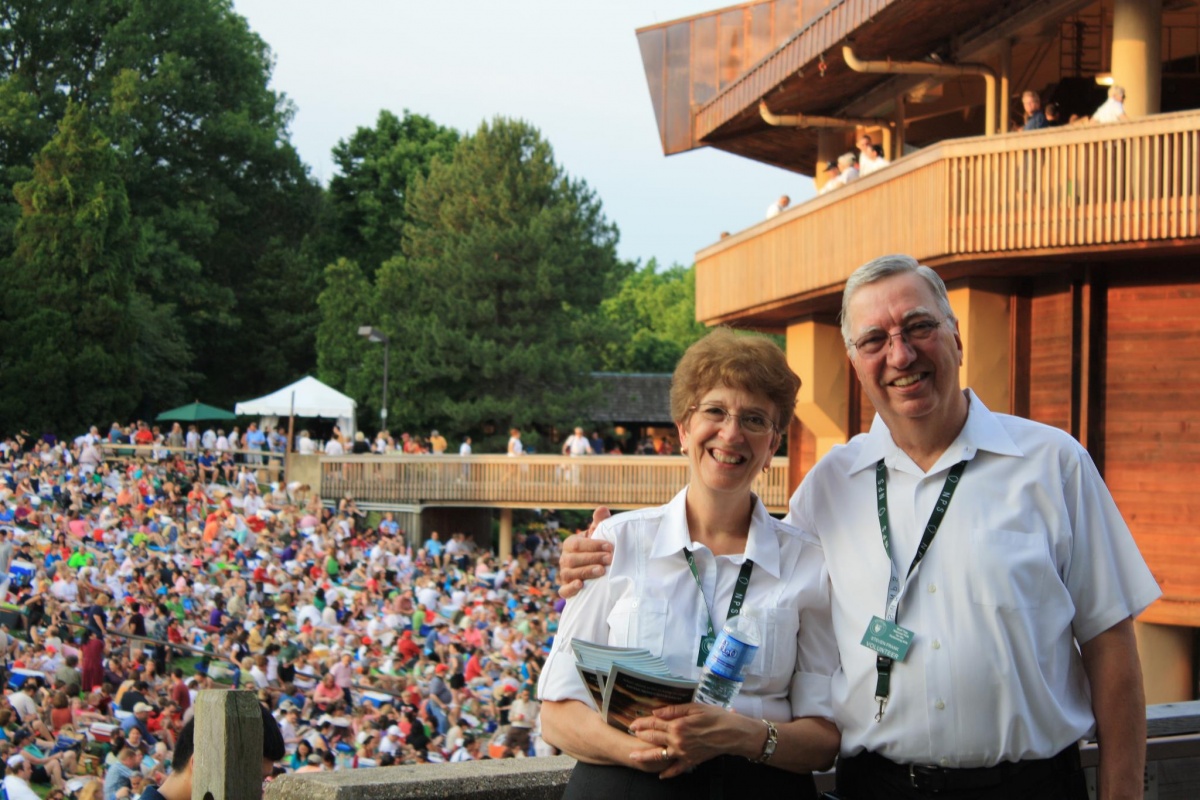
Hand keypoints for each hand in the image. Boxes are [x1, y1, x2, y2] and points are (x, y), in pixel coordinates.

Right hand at [557, 508, 612, 598]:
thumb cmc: (596, 548)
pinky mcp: (566, 589)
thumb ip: (600, 522)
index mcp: (570, 544)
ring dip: (585, 572)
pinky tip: (581, 586)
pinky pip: (563, 591)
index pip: (578, 544)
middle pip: (573, 559)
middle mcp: (564, 559)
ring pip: (569, 574)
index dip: (593, 545)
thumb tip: (602, 509)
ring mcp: (564, 575)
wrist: (593, 568)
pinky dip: (570, 589)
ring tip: (601, 571)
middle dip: (592, 558)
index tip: (610, 547)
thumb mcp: (598, 535)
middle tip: (609, 559)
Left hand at [628, 703, 758, 778]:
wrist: (733, 734)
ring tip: (633, 756)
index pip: (655, 723)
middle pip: (654, 738)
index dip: (642, 722)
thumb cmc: (716, 717)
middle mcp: (677, 740)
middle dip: (640, 735)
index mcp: (678, 725)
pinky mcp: (691, 761)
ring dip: (645, 756)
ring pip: (660, 755)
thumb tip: (656, 712)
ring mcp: (683, 753)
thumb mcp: (695, 707)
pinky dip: (668, 773)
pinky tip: (661, 775)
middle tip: (630, 733)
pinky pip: (677, 769)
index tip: (633, 722)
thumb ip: (674, 710)